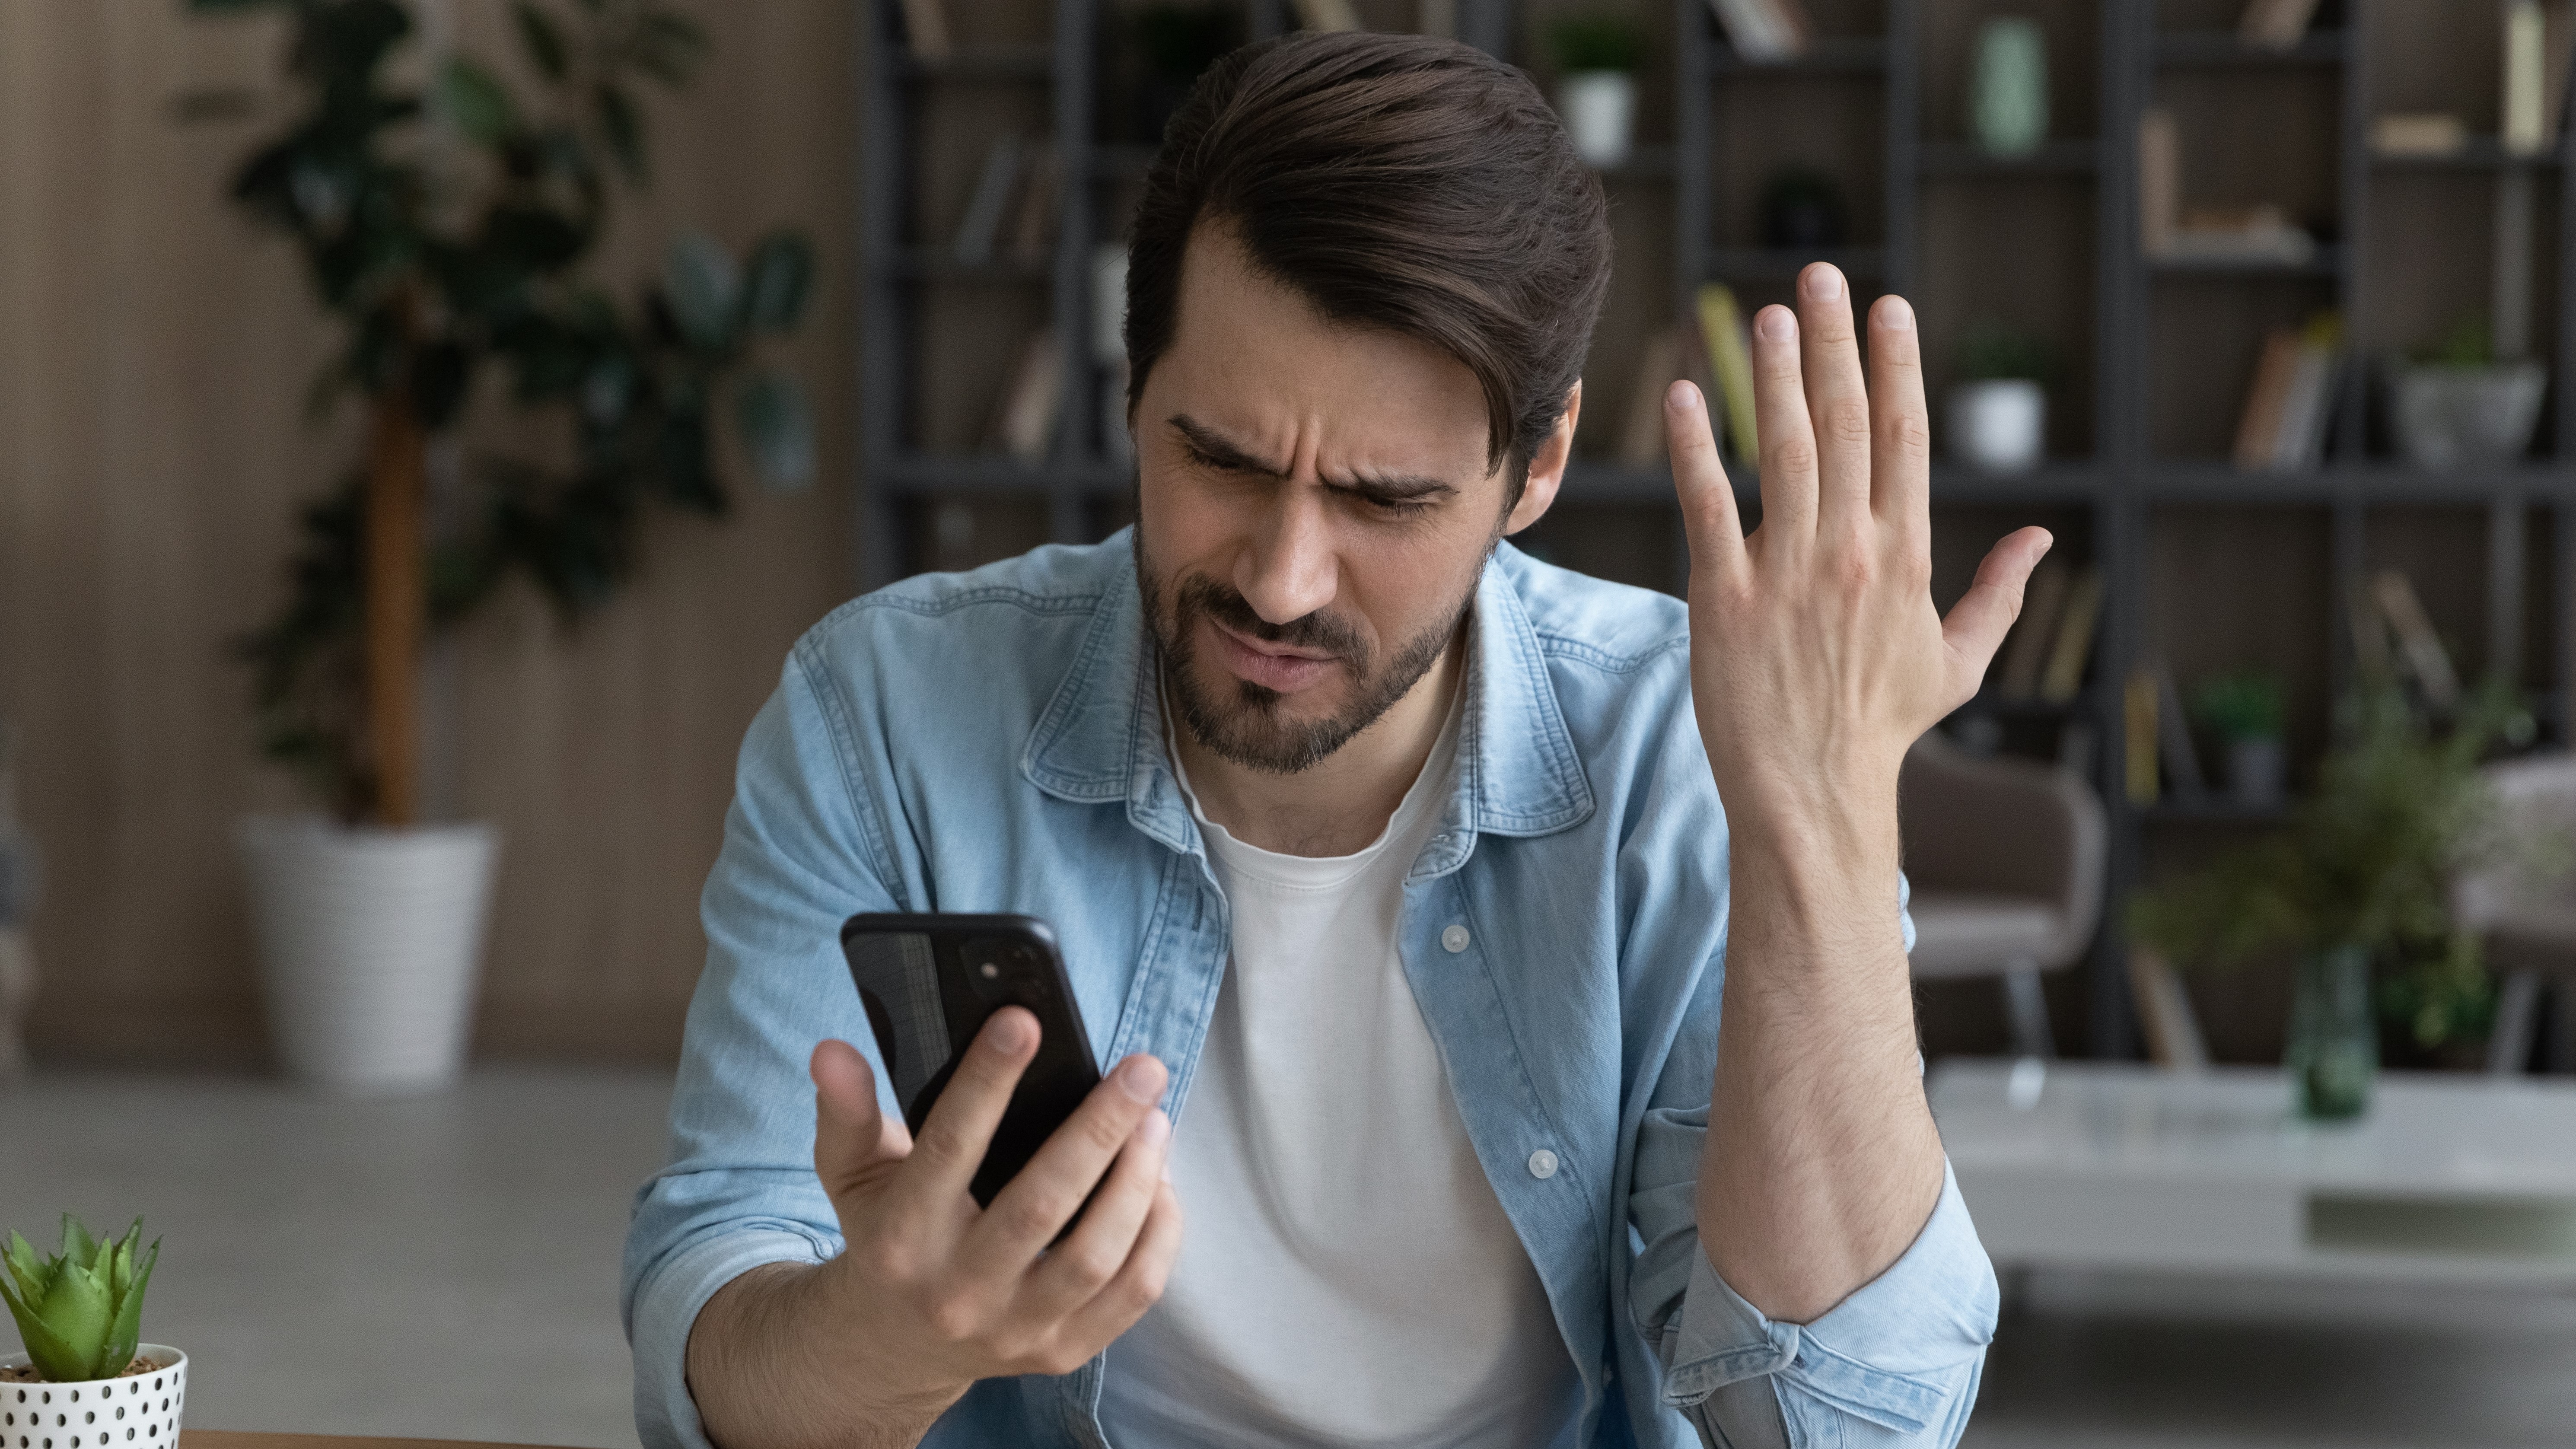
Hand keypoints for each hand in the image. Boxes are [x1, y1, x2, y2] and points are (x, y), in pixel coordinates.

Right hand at [805, 1010, 1183, 1411]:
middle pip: (1042, 1205)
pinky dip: (1158, 1234)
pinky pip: (1132, 1295)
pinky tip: (1160, 1183)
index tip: (1024, 1021)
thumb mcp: (851, 1176)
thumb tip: (831, 1052)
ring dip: (1137, 1180)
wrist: (892, 1348)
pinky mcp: (1062, 1353)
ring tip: (1155, 1120)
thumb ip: (845, 1113)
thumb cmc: (885, 1238)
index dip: (986, 1082)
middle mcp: (957, 1292)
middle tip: (1143, 1068)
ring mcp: (1014, 1330)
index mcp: (901, 1240)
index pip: (949, 1149)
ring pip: (1096, 1255)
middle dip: (1100, 1128)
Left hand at [1666, 263, 2051, 836]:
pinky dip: (1695, 451)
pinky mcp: (1724, 601)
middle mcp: (1852, 554)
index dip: (1896, 367)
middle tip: (1819, 276)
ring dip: (1774, 378)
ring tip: (1766, 315)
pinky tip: (1686, 395)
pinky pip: (1709, 509)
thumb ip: (1999, 594)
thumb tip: (2043, 538)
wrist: (1814, 793)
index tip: (1888, 308)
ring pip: (1784, 454)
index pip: (1904, 439)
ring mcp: (1788, 575)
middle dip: (1835, 345)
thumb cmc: (1880, 728)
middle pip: (1846, 427)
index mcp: (1906, 558)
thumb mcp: (1958, 663)